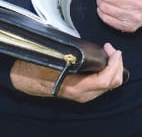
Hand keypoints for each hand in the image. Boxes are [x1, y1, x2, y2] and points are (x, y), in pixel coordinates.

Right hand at [10, 43, 124, 102]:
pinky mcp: (83, 92)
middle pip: (113, 84)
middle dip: (117, 64)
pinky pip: (102, 84)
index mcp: (76, 87)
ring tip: (108, 52)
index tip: (113, 50)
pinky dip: (107, 72)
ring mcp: (84, 95)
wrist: (24, 79)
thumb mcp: (52, 59)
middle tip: (111, 49)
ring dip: (113, 68)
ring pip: (109, 85)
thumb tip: (88, 47)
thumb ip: (71, 56)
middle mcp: (83, 94)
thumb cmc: (36, 67)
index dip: (114, 64)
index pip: (106, 80)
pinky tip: (102, 60)